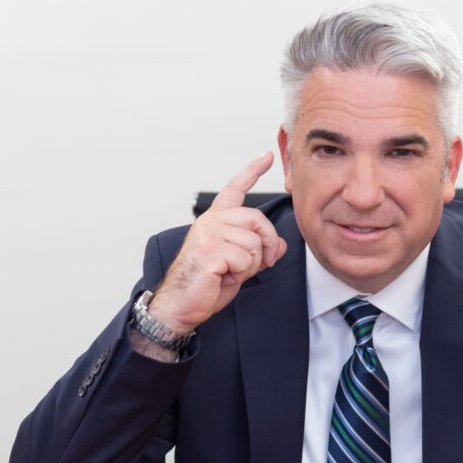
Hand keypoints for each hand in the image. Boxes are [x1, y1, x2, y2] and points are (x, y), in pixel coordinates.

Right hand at [148, 152, 287, 332]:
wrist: (181, 306)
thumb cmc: (205, 286)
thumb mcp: (238, 265)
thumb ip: (257, 250)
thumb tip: (281, 244)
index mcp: (215, 221)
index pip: (234, 189)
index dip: (252, 171)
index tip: (267, 156)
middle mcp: (211, 222)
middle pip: (257, 219)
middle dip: (268, 244)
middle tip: (263, 262)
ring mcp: (209, 235)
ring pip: (254, 243)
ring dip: (251, 265)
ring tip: (230, 272)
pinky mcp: (210, 250)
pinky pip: (245, 259)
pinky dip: (242, 274)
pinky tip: (224, 277)